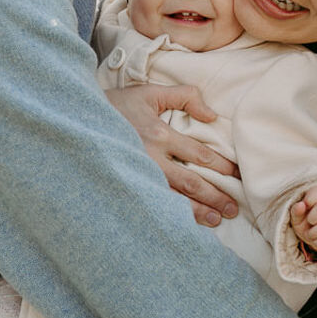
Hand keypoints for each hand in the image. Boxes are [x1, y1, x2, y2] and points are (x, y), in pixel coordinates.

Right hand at [106, 84, 239, 225]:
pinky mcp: (127, 185)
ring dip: (197, 211)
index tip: (236, 176)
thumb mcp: (150, 92)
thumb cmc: (118, 105)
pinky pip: (154, 204)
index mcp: (159, 133)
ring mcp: (138, 175)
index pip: (199, 154)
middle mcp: (150, 158)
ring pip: (173, 199)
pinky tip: (185, 225)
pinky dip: (171, 216)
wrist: (80, 120)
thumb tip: (211, 115)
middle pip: (190, 182)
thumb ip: (184, 96)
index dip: (221, 166)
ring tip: (217, 220)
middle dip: (215, 196)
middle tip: (233, 208)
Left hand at [290, 185, 316, 257]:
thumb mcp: (296, 216)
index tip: (305, 204)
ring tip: (309, 233)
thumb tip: (300, 205)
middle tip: (309, 221)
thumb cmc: (303, 221)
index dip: (311, 198)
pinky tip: (316, 239)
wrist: (313, 235)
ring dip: (314, 232)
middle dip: (313, 217)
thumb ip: (296, 210)